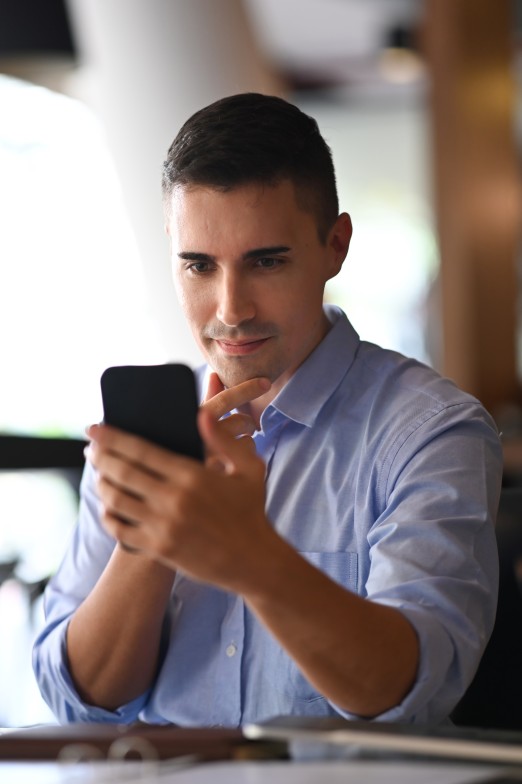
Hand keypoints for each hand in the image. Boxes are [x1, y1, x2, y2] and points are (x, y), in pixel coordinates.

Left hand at [86, 375, 275, 589]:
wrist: (254, 560)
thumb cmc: (250, 509)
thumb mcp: (247, 468)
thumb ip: (222, 439)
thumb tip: (200, 413)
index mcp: (192, 475)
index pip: (141, 450)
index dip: (112, 437)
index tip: (94, 429)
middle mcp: (174, 499)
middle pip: (122, 472)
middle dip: (99, 457)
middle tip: (91, 449)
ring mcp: (164, 526)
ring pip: (116, 500)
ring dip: (102, 484)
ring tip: (100, 475)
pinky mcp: (159, 549)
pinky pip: (120, 529)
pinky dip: (108, 515)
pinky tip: (108, 506)